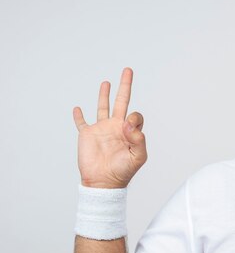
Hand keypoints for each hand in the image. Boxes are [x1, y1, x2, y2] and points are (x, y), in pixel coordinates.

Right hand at [73, 68, 146, 188]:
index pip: (135, 115)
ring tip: (106, 83)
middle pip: (121, 102)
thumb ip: (138, 138)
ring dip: (104, 95)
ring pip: (102, 107)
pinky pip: (81, 122)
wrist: (103, 182)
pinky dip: (78, 116)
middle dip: (125, 86)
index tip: (128, 127)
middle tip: (128, 70)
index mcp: (129, 131)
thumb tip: (128, 122)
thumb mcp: (138, 156)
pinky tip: (77, 108)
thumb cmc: (123, 171)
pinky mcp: (87, 134)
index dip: (134, 118)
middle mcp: (116, 127)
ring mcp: (101, 130)